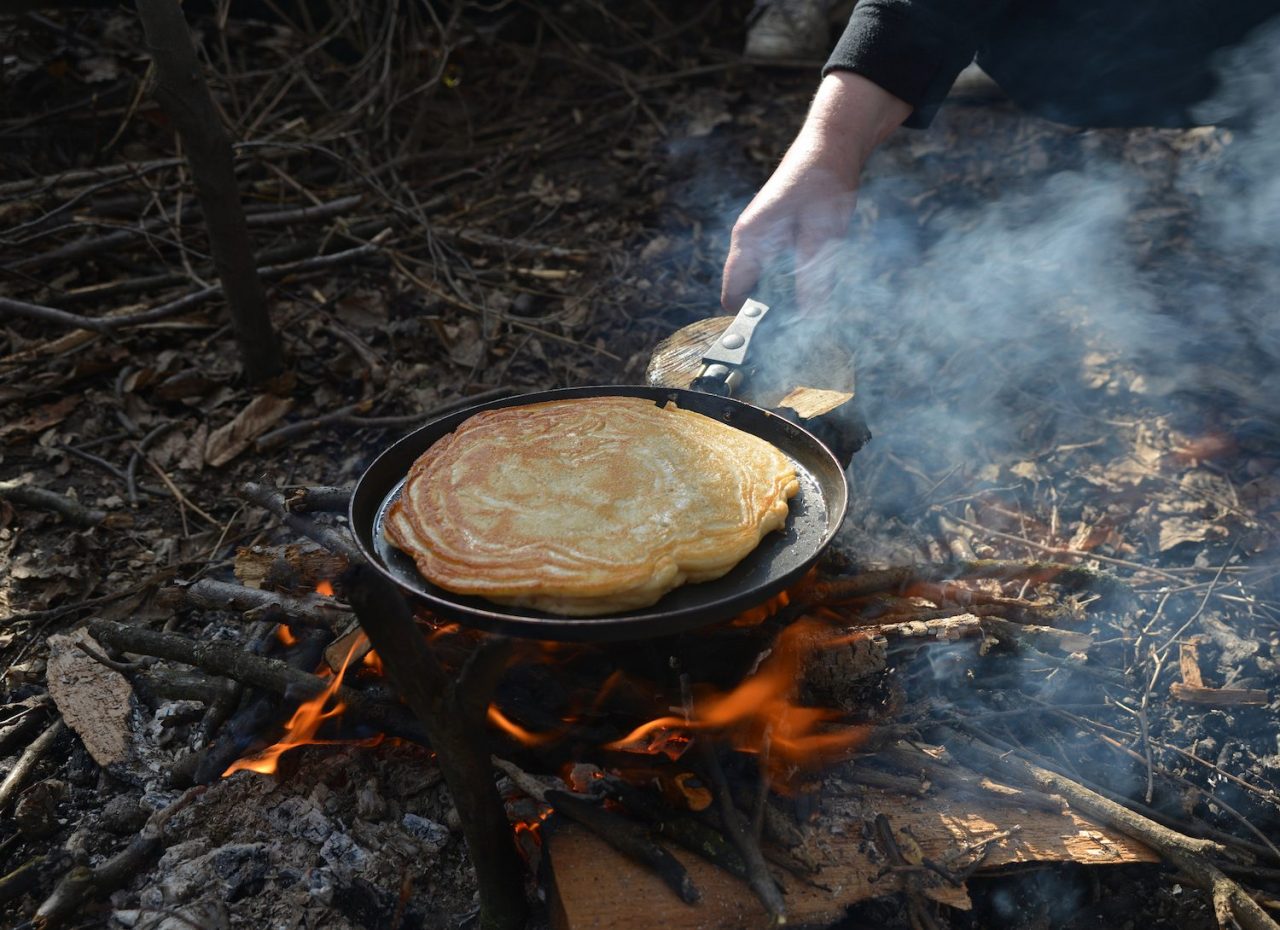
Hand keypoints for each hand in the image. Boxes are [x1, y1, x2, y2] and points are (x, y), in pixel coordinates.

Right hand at [721, 72, 910, 315]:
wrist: (832, 142)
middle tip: (788, 339)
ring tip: (797, 321)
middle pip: (744, 290)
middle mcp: (746, 238)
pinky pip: (769, 264)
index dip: (745, 322)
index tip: (764, 345)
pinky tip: (804, 288)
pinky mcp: (772, 229)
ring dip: (774, 298)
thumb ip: (814, 281)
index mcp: (749, 240)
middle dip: (762, 314)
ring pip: (757, 278)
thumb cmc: (823, 184)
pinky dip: (782, 281)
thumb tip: (811, 321)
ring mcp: (757, 232)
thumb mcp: (823, 238)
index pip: (733, 294)